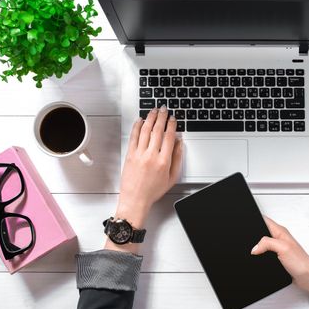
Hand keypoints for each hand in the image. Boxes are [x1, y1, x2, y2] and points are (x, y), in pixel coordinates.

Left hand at [105, 106, 182, 251]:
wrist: (135, 199)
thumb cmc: (153, 191)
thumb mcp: (172, 178)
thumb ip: (177, 159)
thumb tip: (179, 144)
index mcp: (164, 161)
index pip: (169, 137)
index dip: (172, 125)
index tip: (173, 119)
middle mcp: (151, 156)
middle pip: (157, 130)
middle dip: (161, 117)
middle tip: (164, 109)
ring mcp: (139, 154)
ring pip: (145, 130)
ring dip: (150, 118)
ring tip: (153, 111)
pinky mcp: (130, 155)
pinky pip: (133, 137)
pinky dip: (137, 127)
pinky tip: (140, 121)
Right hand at [251, 216, 308, 306]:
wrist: (308, 278)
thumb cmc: (301, 262)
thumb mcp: (282, 248)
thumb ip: (266, 243)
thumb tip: (254, 247)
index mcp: (280, 231)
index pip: (265, 220)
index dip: (256, 220)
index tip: (249, 225)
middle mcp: (280, 238)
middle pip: (262, 231)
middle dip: (254, 235)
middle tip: (251, 241)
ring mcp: (279, 248)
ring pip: (263, 243)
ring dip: (258, 247)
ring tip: (256, 252)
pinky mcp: (278, 257)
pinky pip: (266, 253)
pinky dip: (262, 256)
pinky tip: (262, 260)